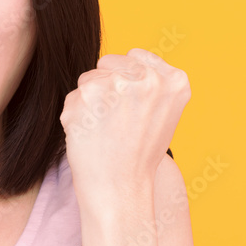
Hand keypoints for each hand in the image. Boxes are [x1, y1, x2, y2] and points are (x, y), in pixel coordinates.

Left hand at [59, 48, 189, 196]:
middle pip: (108, 64)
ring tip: (104, 130)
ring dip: (89, 102)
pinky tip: (89, 135)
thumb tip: (130, 60)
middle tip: (115, 121)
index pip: (135, 57)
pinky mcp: (84, 96)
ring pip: (88, 80)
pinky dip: (76, 115)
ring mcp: (113, 84)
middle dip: (106, 87)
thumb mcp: (165, 113)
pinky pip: (72, 98)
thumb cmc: (140, 154)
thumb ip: (153, 82)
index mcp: (173, 81)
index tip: (129, 104)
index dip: (126, 78)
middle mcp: (145, 78)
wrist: (119, 188)